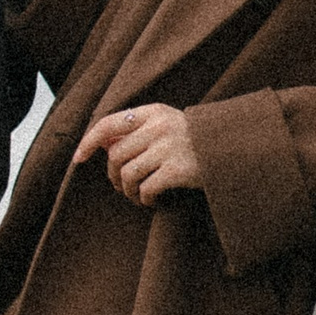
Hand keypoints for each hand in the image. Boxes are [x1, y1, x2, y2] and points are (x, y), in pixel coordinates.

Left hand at [74, 102, 202, 204]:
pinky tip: (154, 202)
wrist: (237, 150)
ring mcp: (169, 147)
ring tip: (140, 197)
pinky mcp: (178, 170)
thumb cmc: (198, 141)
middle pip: (116, 156)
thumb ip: (137, 131)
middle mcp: (159, 127)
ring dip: (129, 192)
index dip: (89, 141)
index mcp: (154, 112)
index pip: (109, 123)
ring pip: (128, 175)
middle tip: (124, 188)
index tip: (78, 158)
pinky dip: (145, 200)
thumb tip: (101, 145)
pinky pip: (147, 189)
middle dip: (113, 177)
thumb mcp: (168, 126)